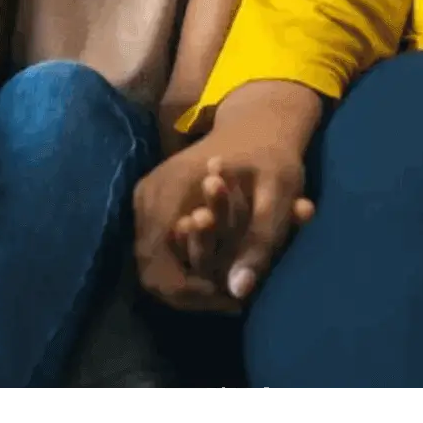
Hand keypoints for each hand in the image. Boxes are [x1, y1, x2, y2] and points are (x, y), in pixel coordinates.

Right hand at [133, 140, 312, 312]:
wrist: (256, 122)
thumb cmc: (269, 157)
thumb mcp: (277, 196)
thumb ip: (257, 244)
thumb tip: (239, 293)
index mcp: (170, 192)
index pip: (157, 267)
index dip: (189, 294)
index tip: (228, 301)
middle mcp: (148, 196)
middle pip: (150, 271)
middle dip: (190, 293)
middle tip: (230, 301)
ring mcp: (145, 197)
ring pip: (151, 262)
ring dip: (186, 280)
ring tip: (226, 288)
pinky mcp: (151, 200)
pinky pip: (156, 247)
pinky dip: (183, 264)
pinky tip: (216, 268)